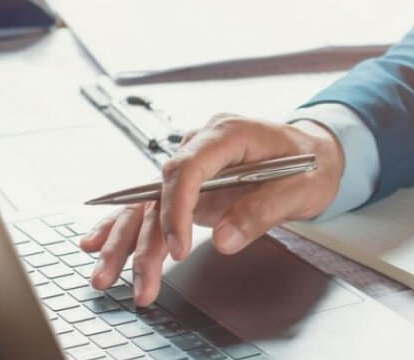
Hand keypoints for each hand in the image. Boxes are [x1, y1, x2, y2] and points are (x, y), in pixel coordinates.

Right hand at [79, 114, 343, 305]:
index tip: (177, 247)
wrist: (316, 152)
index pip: (187, 168)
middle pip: (160, 190)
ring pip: (149, 202)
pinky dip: (126, 227)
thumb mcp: (300, 188)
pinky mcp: (192, 185)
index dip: (176, 208)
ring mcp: (194, 165)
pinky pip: (153, 205)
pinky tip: (97, 244)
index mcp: (228, 134)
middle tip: (140, 279)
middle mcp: (202, 145)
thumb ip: (261, 211)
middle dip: (143, 237)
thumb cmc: (311, 163)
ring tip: (105, 276)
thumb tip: (223, 240)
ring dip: (126, 241)